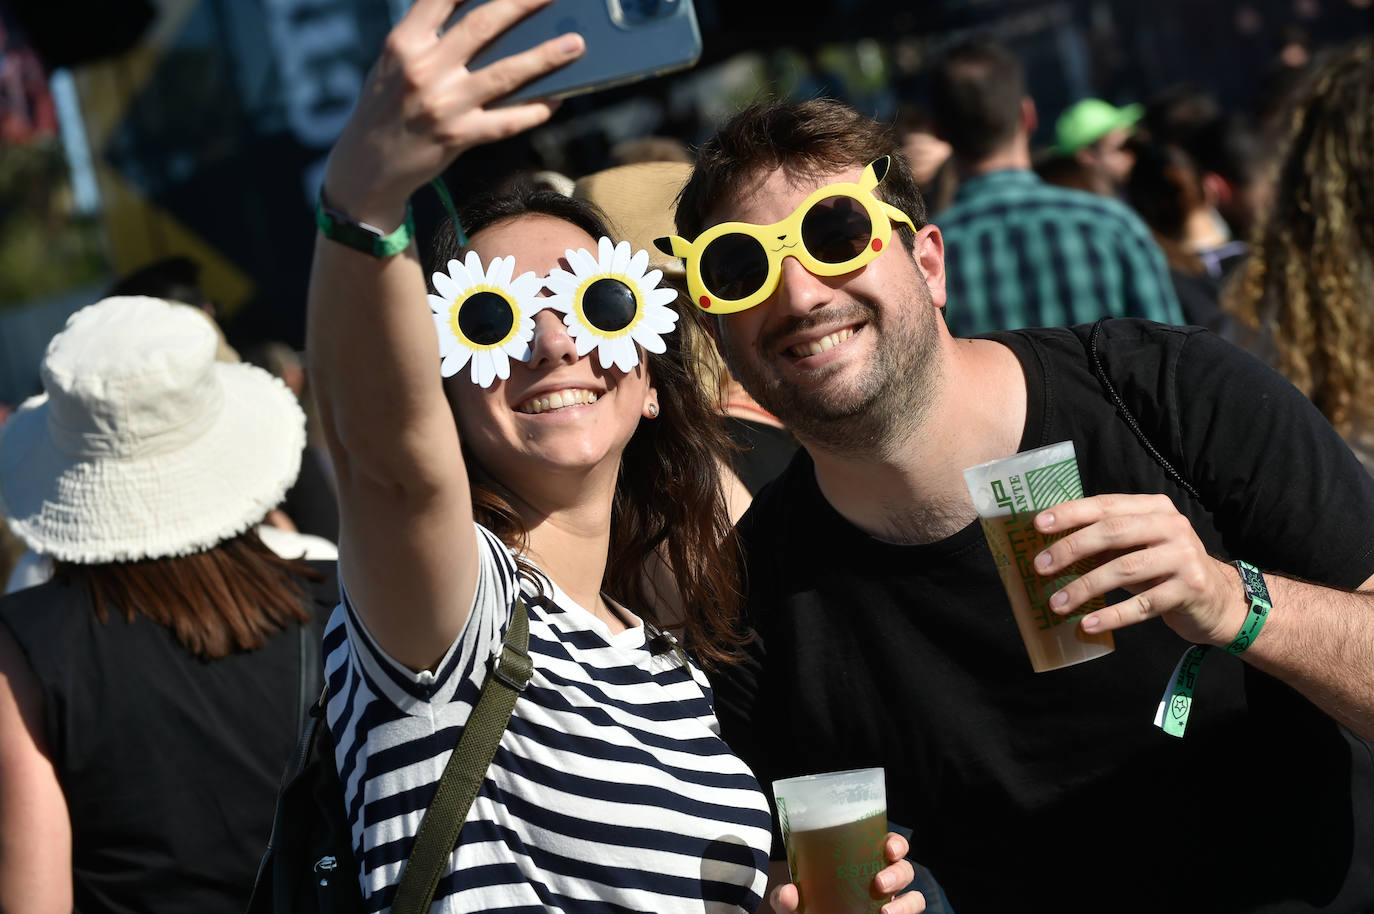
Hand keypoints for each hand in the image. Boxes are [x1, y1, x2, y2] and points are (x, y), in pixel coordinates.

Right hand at [322, 0, 584, 223]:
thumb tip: (481, 12)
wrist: (366, 166)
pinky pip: (507, 121)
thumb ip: (428, 34)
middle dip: (523, 3)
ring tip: (576, 44)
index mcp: (404, 43)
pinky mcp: (458, 137)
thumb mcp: (394, 61)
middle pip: (483, 25)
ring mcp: (443, 105)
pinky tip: (557, 98)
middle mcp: (423, 69)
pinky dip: (535, 109)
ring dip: (545, 57)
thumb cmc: (385, 106)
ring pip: (505, 73)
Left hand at [769, 832, 924, 913]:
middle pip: (905, 869)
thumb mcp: (793, 903)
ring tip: (885, 912)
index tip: (888, 849)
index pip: (889, 845)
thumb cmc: (807, 908)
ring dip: (906, 903)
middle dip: (898, 873)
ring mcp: (890, 903)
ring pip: (915, 896)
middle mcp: (882, 880)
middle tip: (879, 883)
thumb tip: (789, 894)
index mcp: (863, 863)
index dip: (896, 844)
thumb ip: (786, 898)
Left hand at [1033, 493, 1245, 645]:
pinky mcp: (1190, 589)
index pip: (1106, 506)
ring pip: (1124, 569)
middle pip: (1112, 533)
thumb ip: (1106, 540)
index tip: (1038, 525)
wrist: (1217, 601)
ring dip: (1084, 587)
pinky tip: (1088, 623)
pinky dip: (1112, 615)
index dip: (1070, 514)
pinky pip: (1143, 605)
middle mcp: (1172, 526)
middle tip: (1040, 566)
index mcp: (1154, 508)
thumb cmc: (1163, 570)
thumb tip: (1051, 545)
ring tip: (1056, 603)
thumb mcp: (1137, 547)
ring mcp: (1184, 557)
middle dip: (1071, 548)